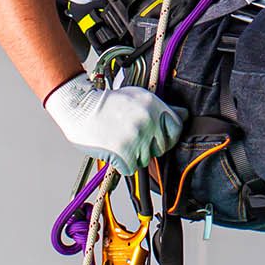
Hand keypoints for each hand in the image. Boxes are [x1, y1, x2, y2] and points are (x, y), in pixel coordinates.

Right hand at [45, 75, 183, 175]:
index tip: (156, 136)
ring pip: (145, 159)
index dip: (167, 135)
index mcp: (153, 105)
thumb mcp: (137, 96)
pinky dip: (121, 164)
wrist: (80, 107)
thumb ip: (161, 108)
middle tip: (130, 137)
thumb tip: (184, 115)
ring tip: (119, 140)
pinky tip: (113, 150)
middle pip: (161, 147)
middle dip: (148, 146)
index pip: (177, 128)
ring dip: (133, 156)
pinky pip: (130, 169)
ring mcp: (136, 137)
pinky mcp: (123, 153)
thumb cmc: (107, 102)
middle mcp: (148, 121)